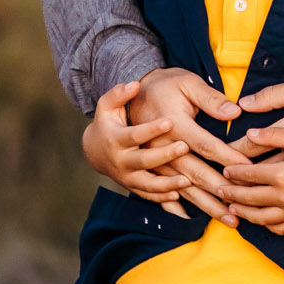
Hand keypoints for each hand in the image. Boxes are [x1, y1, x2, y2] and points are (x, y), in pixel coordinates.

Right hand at [83, 81, 193, 215]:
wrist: (95, 151)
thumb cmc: (108, 123)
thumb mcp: (107, 106)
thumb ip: (119, 94)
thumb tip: (134, 84)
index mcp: (115, 139)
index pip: (134, 134)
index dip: (150, 129)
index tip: (169, 121)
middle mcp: (120, 161)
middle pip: (143, 160)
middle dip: (164, 155)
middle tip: (184, 146)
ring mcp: (127, 177)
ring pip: (147, 184)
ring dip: (167, 184)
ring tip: (187, 180)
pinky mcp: (133, 188)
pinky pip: (149, 196)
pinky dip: (163, 199)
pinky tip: (180, 196)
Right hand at [128, 66, 242, 224]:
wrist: (131, 95)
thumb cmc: (164, 86)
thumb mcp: (187, 82)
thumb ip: (210, 98)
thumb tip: (235, 112)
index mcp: (176, 125)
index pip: (206, 145)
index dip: (228, 158)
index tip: (247, 170)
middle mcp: (163, 147)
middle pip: (195, 174)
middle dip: (219, 193)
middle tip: (240, 210)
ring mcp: (154, 161)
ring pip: (182, 188)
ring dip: (205, 206)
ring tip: (227, 220)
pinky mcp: (148, 168)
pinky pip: (159, 192)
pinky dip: (174, 207)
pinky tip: (189, 220)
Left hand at [224, 123, 283, 235]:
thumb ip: (273, 134)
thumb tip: (249, 133)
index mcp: (281, 175)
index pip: (248, 175)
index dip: (234, 172)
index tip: (225, 169)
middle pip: (249, 198)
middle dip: (231, 194)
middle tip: (220, 190)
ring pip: (260, 217)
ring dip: (244, 213)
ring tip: (233, 208)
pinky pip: (279, 229)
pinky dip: (266, 225)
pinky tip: (260, 219)